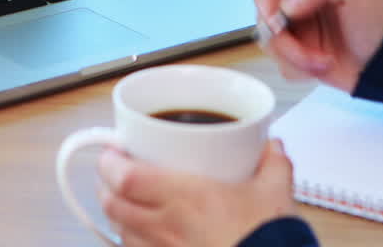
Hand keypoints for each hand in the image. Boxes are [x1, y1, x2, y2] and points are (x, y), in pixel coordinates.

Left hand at [97, 140, 295, 246]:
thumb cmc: (267, 238)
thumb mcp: (276, 193)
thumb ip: (273, 163)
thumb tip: (271, 146)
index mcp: (186, 197)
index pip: (125, 177)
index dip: (109, 162)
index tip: (113, 151)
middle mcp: (167, 227)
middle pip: (112, 205)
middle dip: (106, 186)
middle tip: (114, 173)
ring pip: (120, 232)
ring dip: (117, 215)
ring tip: (126, 202)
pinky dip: (132, 242)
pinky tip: (143, 235)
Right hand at [249, 0, 382, 93]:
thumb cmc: (380, 18)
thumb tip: (287, 5)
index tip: (276, 17)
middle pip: (261, 14)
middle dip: (283, 37)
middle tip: (305, 47)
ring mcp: (293, 28)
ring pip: (269, 43)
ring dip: (296, 56)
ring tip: (324, 58)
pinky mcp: (295, 53)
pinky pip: (281, 64)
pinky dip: (301, 68)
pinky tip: (324, 63)